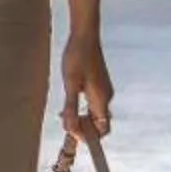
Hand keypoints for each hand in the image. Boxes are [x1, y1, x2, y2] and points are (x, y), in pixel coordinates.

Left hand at [60, 31, 114, 145]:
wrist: (85, 35)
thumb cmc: (77, 57)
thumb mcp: (70, 84)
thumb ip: (71, 107)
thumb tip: (71, 130)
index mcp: (101, 100)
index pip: (102, 130)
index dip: (89, 136)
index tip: (72, 132)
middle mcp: (106, 97)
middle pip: (99, 123)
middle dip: (83, 126)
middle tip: (64, 120)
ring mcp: (104, 89)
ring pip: (95, 112)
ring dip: (81, 116)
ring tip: (64, 111)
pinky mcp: (100, 83)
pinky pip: (94, 103)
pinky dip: (82, 107)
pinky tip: (69, 99)